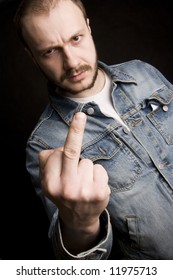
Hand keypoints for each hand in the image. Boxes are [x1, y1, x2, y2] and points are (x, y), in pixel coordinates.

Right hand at [39, 112, 109, 232]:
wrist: (79, 218)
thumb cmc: (64, 193)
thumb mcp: (48, 182)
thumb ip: (46, 164)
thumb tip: (54, 149)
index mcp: (50, 184)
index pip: (57, 154)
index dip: (61, 150)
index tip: (72, 127)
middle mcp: (66, 189)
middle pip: (71, 152)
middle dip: (75, 130)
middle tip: (80, 115)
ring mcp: (84, 192)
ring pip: (87, 161)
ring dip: (86, 168)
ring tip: (83, 182)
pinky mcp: (100, 193)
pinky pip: (100, 169)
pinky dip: (98, 174)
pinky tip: (93, 186)